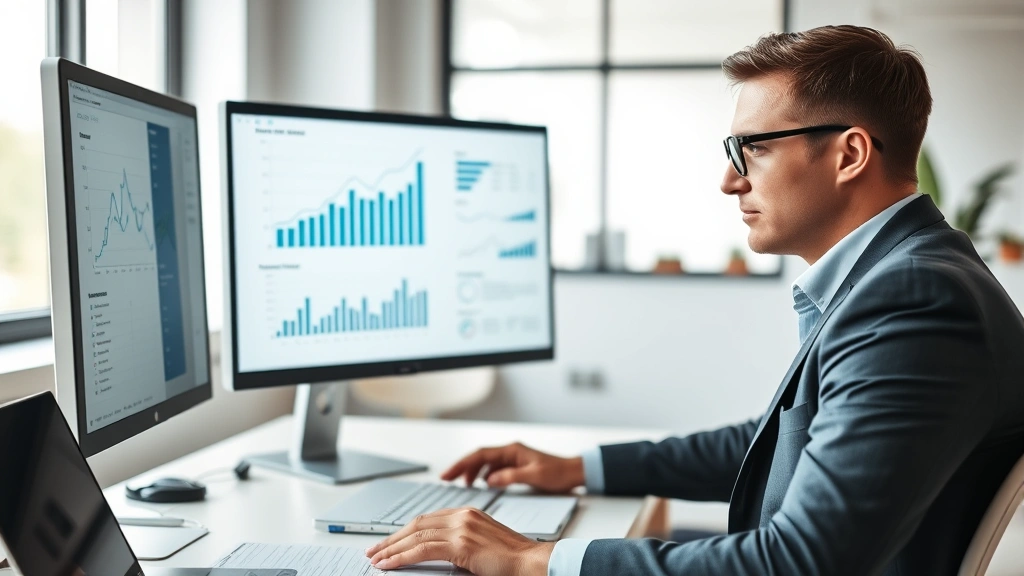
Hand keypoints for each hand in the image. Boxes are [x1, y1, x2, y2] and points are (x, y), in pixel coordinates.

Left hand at [365, 507, 553, 574]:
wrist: (531, 562)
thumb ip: (460, 542)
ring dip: (392, 549)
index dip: (405, 531)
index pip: (427, 519)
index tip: (390, 542)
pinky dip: (401, 556)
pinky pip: (422, 549)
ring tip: (376, 559)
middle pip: (417, 524)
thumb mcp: (482, 543)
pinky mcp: (461, 544)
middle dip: (392, 538)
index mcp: (467, 513)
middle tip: (374, 550)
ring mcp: (461, 528)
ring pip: (415, 536)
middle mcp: (462, 515)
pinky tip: (390, 564)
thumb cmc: (512, 559)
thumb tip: (435, 552)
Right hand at [442, 442, 583, 492]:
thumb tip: (489, 480)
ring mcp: (512, 458)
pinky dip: (483, 475)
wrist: (574, 472)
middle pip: (479, 457)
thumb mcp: (534, 476)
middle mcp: (510, 452)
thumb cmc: (558, 473)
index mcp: (511, 450)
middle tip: (446, 479)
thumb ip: (510, 477)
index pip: (480, 455)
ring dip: (472, 471)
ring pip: (485, 462)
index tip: (447, 474)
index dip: (462, 464)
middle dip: (462, 467)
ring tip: (462, 484)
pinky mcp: (516, 466)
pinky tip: (481, 483)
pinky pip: (493, 468)